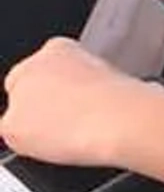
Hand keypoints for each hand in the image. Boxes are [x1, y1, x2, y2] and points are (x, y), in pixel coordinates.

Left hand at [2, 39, 134, 167]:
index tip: (70, 95)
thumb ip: (79, 77)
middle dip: (37, 101)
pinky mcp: (11, 125)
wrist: (119, 118)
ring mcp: (19, 96)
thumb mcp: (106, 73)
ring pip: (16, 114)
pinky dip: (31, 144)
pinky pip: (14, 137)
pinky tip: (56, 144)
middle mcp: (33, 66)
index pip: (44, 65)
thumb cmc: (124, 98)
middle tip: (64, 118)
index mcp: (58, 48)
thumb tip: (78, 95)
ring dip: (34, 123)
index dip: (57, 84)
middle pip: (22, 86)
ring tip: (67, 133)